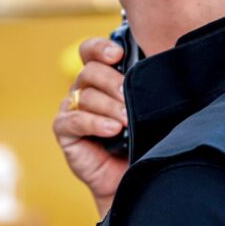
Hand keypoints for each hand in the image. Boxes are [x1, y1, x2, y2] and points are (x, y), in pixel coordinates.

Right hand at [54, 37, 131, 210]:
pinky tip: (112, 130)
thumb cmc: (140, 140)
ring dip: (109, 107)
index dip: (100, 48)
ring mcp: (72, 110)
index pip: (91, 52)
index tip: (118, 54)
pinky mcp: (64, 131)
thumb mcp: (146, 109)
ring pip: (85, 96)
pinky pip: (75, 120)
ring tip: (127, 121)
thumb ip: (144, 87)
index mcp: (101, 79)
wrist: (130, 177)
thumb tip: (160, 68)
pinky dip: (95, 123)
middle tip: (129, 97)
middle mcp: (83, 90)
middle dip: (112, 82)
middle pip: (90, 71)